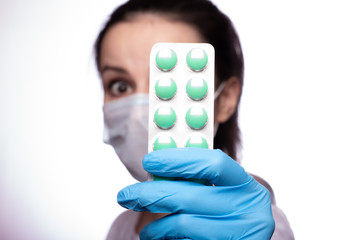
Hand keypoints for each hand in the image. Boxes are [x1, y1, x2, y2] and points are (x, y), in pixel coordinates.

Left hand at [117, 148, 274, 239]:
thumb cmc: (227, 219)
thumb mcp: (222, 196)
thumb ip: (199, 181)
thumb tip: (157, 167)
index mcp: (248, 188)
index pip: (214, 163)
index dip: (178, 159)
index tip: (149, 160)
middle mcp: (250, 211)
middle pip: (191, 194)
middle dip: (152, 193)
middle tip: (126, 195)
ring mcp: (240, 234)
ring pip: (184, 223)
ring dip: (156, 226)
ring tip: (146, 230)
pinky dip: (167, 239)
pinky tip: (161, 238)